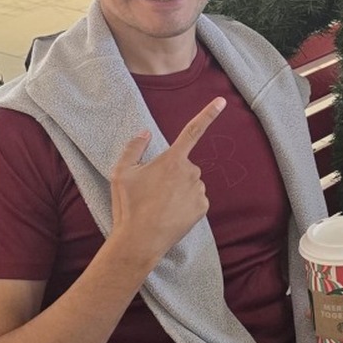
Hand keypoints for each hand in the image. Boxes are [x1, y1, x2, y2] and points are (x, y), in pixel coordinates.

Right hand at [110, 97, 226, 268]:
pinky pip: (195, 199)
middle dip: (172, 173)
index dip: (208, 114)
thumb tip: (145, 133)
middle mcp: (190, 172)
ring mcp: (198, 191)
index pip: (193, 131)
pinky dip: (185, 204)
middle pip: (184, 165)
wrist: (140, 241)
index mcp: (172, 159)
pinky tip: (170, 213)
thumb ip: (134, 148)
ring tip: (159, 205)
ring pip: (190, 183)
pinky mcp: (202, 208)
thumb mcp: (121, 173)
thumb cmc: (129, 206)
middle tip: (152, 191)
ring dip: (179, 190)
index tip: (222, 101)